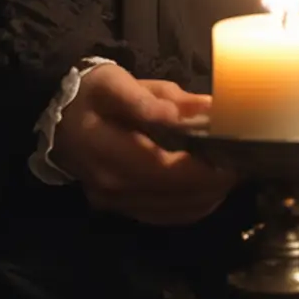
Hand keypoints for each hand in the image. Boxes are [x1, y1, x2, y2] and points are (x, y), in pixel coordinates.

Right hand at [50, 64, 234, 225]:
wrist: (56, 117)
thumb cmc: (88, 93)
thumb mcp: (116, 83)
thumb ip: (156, 101)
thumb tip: (203, 110)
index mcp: (109, 154)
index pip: (166, 172)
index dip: (203, 170)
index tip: (234, 156)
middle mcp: (113, 189)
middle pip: (175, 198)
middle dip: (213, 184)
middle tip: (242, 162)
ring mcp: (116, 204)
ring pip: (174, 213)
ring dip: (207, 197)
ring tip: (230, 172)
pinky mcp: (121, 208)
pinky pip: (164, 216)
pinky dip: (191, 205)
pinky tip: (207, 187)